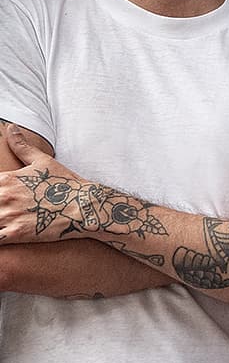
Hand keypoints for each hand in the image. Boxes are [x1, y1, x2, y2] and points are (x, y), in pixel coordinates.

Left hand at [0, 126, 80, 243]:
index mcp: (5, 179)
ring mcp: (9, 216)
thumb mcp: (43, 161)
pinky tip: (4, 235)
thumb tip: (10, 127)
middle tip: (3, 207)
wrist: (86, 205)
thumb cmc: (66, 183)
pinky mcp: (16, 234)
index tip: (1, 196)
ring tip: (4, 220)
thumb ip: (21, 145)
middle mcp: (3, 197)